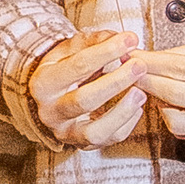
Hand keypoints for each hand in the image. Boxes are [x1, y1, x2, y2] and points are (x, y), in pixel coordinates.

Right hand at [26, 29, 146, 146]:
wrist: (51, 96)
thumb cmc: (64, 68)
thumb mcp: (72, 48)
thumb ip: (95, 40)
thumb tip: (124, 39)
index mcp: (43, 83)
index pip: (77, 66)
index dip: (106, 52)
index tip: (130, 40)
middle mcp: (50, 111)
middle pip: (84, 100)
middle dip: (116, 81)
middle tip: (139, 66)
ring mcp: (65, 131)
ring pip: (94, 130)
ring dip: (122, 111)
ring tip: (141, 92)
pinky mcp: (82, 144)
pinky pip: (108, 140)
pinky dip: (126, 124)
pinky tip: (136, 107)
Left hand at [123, 26, 184, 143]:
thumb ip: (177, 55)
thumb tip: (139, 59)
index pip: (181, 71)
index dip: (150, 63)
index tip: (128, 56)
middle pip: (176, 97)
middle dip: (146, 82)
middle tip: (127, 71)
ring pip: (177, 122)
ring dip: (159, 105)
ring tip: (153, 88)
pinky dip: (174, 118)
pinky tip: (170, 104)